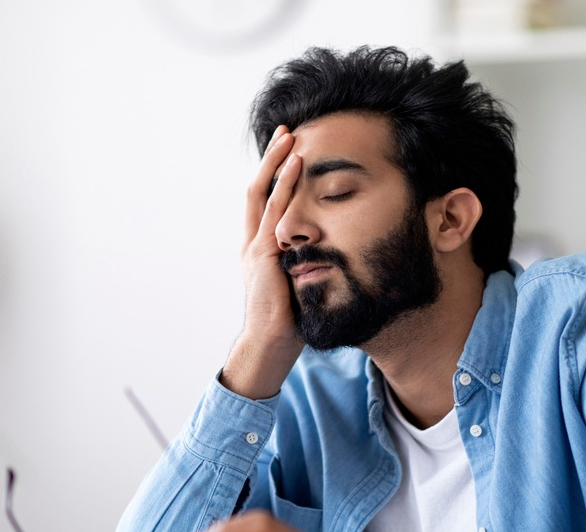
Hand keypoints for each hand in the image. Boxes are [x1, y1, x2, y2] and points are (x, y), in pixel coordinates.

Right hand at [220, 126, 305, 399]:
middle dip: (270, 159)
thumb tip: (332, 253)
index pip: (264, 203)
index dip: (274, 177)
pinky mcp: (263, 254)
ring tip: (290, 137)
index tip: (288, 153)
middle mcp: (252, 243)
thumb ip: (306, 263)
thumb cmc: (289, 322)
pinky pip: (274, 211)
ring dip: (276, 163)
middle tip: (285, 131)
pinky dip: (285, 185)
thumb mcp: (299, 284)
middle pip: (257, 190)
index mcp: (259, 250)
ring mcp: (255, 247)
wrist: (270, 346)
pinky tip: (296, 166)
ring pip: (262, 193)